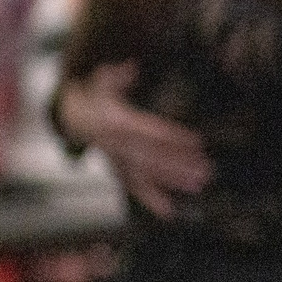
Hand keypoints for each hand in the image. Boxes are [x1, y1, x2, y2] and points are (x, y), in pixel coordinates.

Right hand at [58, 64, 208, 218]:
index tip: (198, 141)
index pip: (149, 130)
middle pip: (150, 156)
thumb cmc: (99, 95)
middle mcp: (116, 145)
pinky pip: (133, 188)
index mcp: (116, 122)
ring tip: (199, 185)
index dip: (173, 136)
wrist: (75, 118)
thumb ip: (117, 75)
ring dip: (172, 182)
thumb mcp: (103, 80)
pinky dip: (150, 201)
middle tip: (206, 170)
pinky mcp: (118, 171)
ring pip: (145, 174)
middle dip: (178, 164)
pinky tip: (169, 213)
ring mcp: (117, 161)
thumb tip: (130, 68)